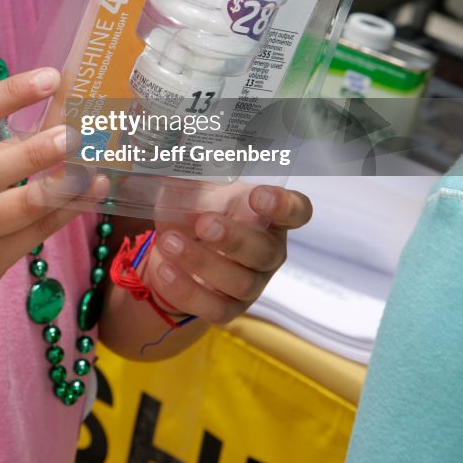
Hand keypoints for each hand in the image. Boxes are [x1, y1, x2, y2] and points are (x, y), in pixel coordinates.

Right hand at [0, 68, 106, 310]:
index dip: (8, 94)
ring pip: (16, 211)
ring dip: (59, 187)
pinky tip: (95, 189)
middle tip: (72, 134)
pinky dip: (69, 210)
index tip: (50, 76)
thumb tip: (63, 102)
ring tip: (92, 165)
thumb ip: (3, 138)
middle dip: (31, 153)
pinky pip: (36, 234)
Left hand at [146, 184, 312, 324]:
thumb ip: (196, 172)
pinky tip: (165, 269)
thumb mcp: (195, 186)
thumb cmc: (194, 208)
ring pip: (239, 282)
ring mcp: (252, 284)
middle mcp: (268, 251)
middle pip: (266, 252)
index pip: (297, 211)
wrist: (171, 248)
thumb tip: (179, 153)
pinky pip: (215, 308)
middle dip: (234, 238)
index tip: (258, 196)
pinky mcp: (228, 309)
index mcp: (269, 215)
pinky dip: (187, 289)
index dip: (285, 206)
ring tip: (168, 242)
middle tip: (204, 223)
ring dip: (201, 261)